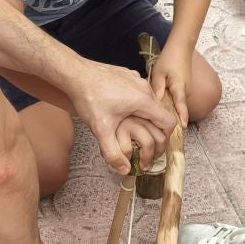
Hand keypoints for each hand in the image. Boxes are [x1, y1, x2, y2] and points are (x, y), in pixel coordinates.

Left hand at [69, 61, 175, 175]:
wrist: (76, 73)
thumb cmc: (90, 98)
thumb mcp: (101, 129)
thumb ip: (114, 153)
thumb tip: (125, 170)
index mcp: (144, 101)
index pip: (169, 122)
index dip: (166, 138)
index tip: (156, 148)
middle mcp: (144, 87)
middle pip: (160, 112)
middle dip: (155, 129)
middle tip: (144, 142)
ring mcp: (137, 79)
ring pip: (150, 101)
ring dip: (145, 115)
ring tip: (131, 126)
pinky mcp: (128, 75)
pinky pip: (139, 91)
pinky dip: (136, 103)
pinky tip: (120, 110)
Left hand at [148, 44, 192, 128]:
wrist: (181, 48)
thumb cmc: (169, 59)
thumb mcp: (159, 73)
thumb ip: (157, 88)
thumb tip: (155, 104)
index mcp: (180, 88)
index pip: (181, 106)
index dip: (182, 118)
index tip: (182, 129)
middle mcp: (185, 91)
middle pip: (177, 108)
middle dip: (168, 116)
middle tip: (155, 125)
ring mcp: (186, 90)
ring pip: (175, 103)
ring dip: (167, 109)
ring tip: (153, 116)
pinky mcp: (183, 88)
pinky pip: (176, 99)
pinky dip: (168, 102)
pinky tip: (157, 102)